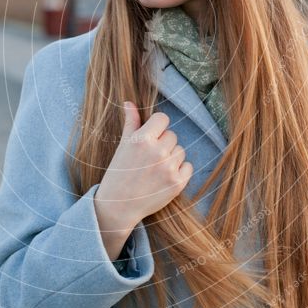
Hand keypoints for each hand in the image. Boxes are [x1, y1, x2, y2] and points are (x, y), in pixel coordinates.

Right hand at [94, 100, 192, 226]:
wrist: (119, 205)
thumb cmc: (119, 172)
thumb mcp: (123, 145)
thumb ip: (131, 123)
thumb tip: (129, 103)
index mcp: (142, 140)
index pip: (162, 118)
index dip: (157, 127)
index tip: (150, 137)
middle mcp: (157, 152)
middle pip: (172, 135)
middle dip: (163, 144)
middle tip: (149, 158)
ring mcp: (168, 168)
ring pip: (180, 151)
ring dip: (171, 157)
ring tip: (155, 169)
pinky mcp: (177, 183)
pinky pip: (188, 166)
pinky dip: (179, 171)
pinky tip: (164, 177)